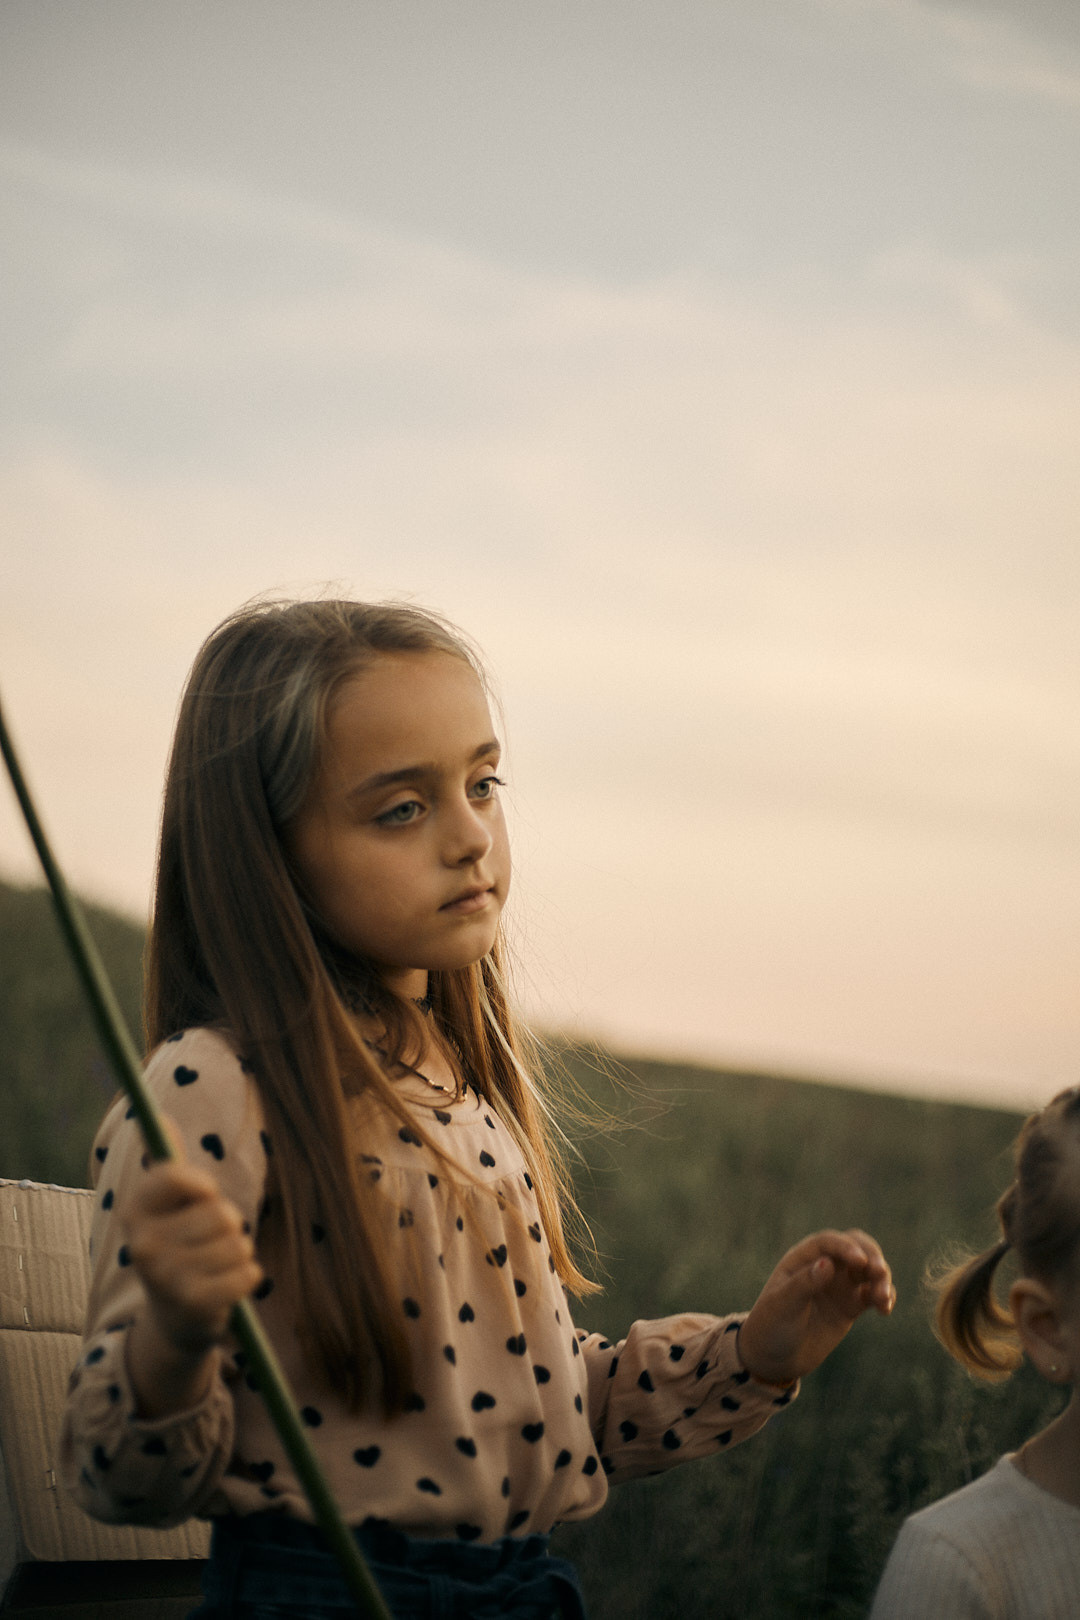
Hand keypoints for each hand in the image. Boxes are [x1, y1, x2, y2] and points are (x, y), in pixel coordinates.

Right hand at [120, 1120, 262, 1355]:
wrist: (175, 1319)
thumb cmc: (181, 1247)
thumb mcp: (170, 1208)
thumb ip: (171, 1166)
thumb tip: (163, 1116)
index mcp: (135, 1211)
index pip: (177, 1176)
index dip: (203, 1186)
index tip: (202, 1198)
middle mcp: (142, 1244)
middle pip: (221, 1212)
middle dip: (229, 1226)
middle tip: (209, 1243)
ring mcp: (165, 1277)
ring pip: (239, 1243)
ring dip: (239, 1252)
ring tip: (217, 1266)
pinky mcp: (193, 1304)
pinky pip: (249, 1273)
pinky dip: (249, 1277)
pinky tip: (228, 1286)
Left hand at [736, 1228, 894, 1386]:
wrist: (774, 1356)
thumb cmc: (772, 1325)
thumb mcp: (784, 1304)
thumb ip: (804, 1283)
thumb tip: (828, 1263)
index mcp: (803, 1258)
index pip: (829, 1242)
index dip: (846, 1247)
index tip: (860, 1261)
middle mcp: (824, 1266)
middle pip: (856, 1247)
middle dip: (872, 1256)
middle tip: (880, 1273)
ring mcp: (839, 1285)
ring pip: (868, 1271)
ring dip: (881, 1279)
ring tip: (883, 1299)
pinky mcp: (851, 1305)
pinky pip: (873, 1294)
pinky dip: (884, 1297)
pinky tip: (886, 1309)